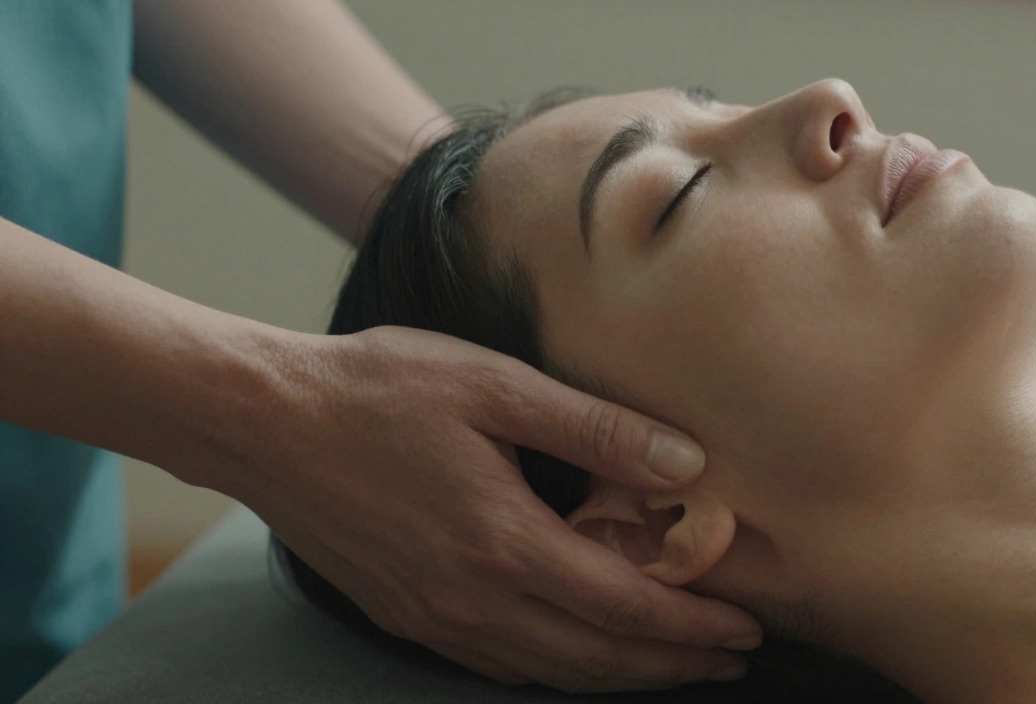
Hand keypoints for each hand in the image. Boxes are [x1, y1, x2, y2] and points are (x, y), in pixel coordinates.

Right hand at [238, 327, 762, 692]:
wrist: (263, 420)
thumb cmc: (378, 389)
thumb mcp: (495, 386)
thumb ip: (596, 429)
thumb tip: (686, 466)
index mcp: (505, 542)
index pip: (627, 608)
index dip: (693, 626)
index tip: (746, 629)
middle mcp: (473, 599)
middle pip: (597, 658)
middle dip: (673, 666)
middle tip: (730, 661)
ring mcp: (436, 616)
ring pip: (551, 672)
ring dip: (620, 675)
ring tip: (673, 667)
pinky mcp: (408, 615)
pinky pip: (501, 664)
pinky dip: (558, 670)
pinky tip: (579, 654)